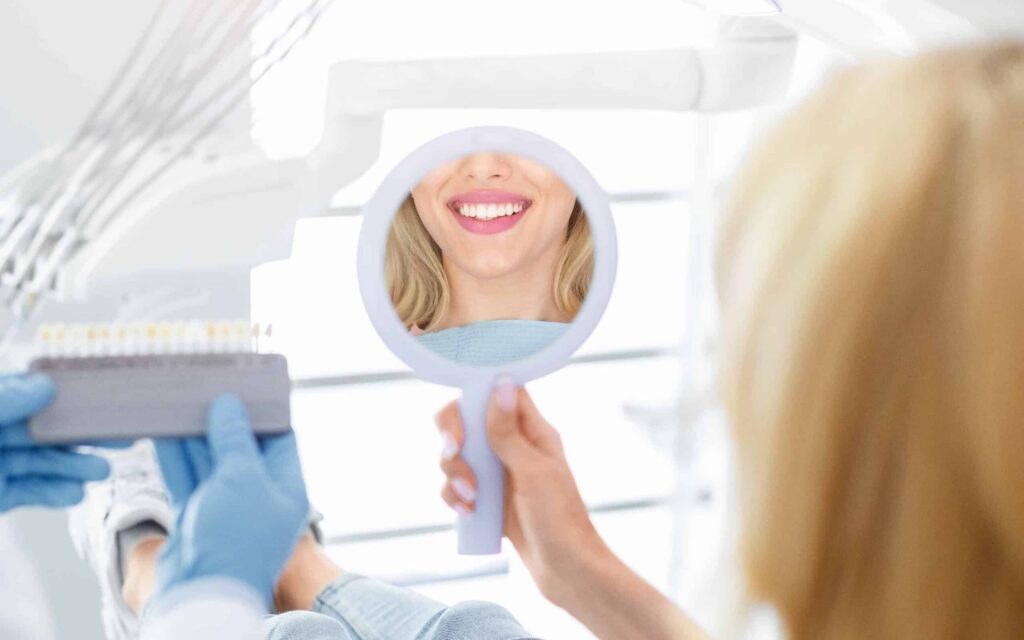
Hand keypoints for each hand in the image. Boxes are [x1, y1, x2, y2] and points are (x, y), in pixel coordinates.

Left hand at [0, 373, 112, 510]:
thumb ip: (7, 401)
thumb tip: (45, 384)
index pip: (30, 390)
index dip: (66, 392)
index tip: (101, 394)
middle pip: (47, 429)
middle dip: (82, 435)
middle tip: (120, 437)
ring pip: (45, 462)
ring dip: (75, 467)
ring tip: (101, 472)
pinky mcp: (0, 496)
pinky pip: (33, 491)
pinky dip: (55, 492)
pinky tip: (74, 493)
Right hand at [152, 394, 309, 606]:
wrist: (200, 596)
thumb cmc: (233, 539)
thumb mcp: (241, 478)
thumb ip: (234, 439)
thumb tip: (229, 404)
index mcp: (285, 487)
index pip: (279, 438)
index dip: (261, 412)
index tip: (243, 385)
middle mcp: (258, 495)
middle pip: (241, 446)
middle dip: (221, 419)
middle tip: (204, 386)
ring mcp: (225, 506)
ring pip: (209, 460)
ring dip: (194, 434)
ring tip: (179, 401)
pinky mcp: (195, 515)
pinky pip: (187, 477)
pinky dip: (175, 455)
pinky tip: (163, 430)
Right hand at [436, 381, 605, 604]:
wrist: (566, 571)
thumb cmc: (559, 519)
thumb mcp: (533, 471)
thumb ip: (509, 432)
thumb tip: (500, 383)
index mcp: (532, 430)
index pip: (497, 392)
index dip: (474, 396)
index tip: (463, 418)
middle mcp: (513, 445)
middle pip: (467, 421)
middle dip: (453, 440)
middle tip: (456, 457)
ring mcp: (498, 472)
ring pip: (457, 455)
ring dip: (453, 474)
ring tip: (471, 498)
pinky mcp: (487, 498)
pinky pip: (456, 486)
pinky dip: (454, 497)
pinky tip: (469, 512)